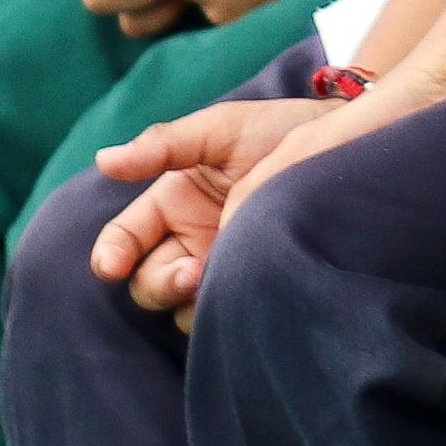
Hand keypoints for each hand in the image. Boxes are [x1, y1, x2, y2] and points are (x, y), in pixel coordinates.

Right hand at [86, 94, 359, 312]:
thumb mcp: (220, 129)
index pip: (124, 240)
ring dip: (189, 301)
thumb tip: (103, 159)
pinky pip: (221, 315)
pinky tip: (243, 290)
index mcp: (173, 202)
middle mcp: (190, 241)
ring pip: (181, 307)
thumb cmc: (278, 131)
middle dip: (158, 282)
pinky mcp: (252, 286)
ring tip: (219, 276)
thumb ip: (164, 146)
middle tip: (191, 270)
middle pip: (147, 283)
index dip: (112, 254)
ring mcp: (221, 268)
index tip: (111, 265)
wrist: (342, 149)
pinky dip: (221, 312)